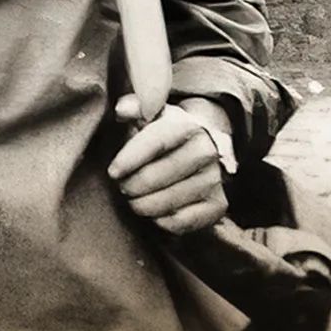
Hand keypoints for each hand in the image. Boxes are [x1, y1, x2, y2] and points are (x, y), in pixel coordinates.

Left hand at [108, 95, 228, 235]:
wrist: (207, 147)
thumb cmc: (168, 134)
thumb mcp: (153, 116)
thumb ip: (135, 108)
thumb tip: (122, 109)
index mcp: (188, 126)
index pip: (155, 143)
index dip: (129, 159)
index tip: (113, 172)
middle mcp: (206, 152)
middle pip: (155, 177)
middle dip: (130, 186)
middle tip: (123, 186)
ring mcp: (214, 180)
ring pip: (165, 203)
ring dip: (141, 206)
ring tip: (134, 199)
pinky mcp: (218, 205)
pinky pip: (181, 222)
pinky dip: (162, 221)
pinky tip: (155, 212)